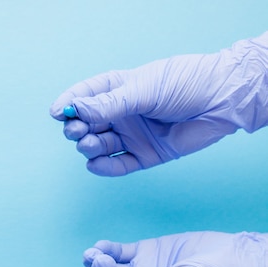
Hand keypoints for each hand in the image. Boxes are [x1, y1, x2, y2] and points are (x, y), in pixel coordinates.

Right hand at [50, 33, 267, 175]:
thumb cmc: (186, 83)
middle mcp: (122, 113)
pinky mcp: (145, 155)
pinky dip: (105, 167)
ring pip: (99, 145)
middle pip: (88, 124)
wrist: (223, 101)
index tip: (57, 113)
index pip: (85, 96)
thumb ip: (109, 104)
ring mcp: (133, 135)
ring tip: (89, 144)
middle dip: (77, 128)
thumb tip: (76, 110)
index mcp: (119, 88)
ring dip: (88, 147)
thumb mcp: (143, 89)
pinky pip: (119, 166)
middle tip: (76, 131)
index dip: (69, 104)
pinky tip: (95, 164)